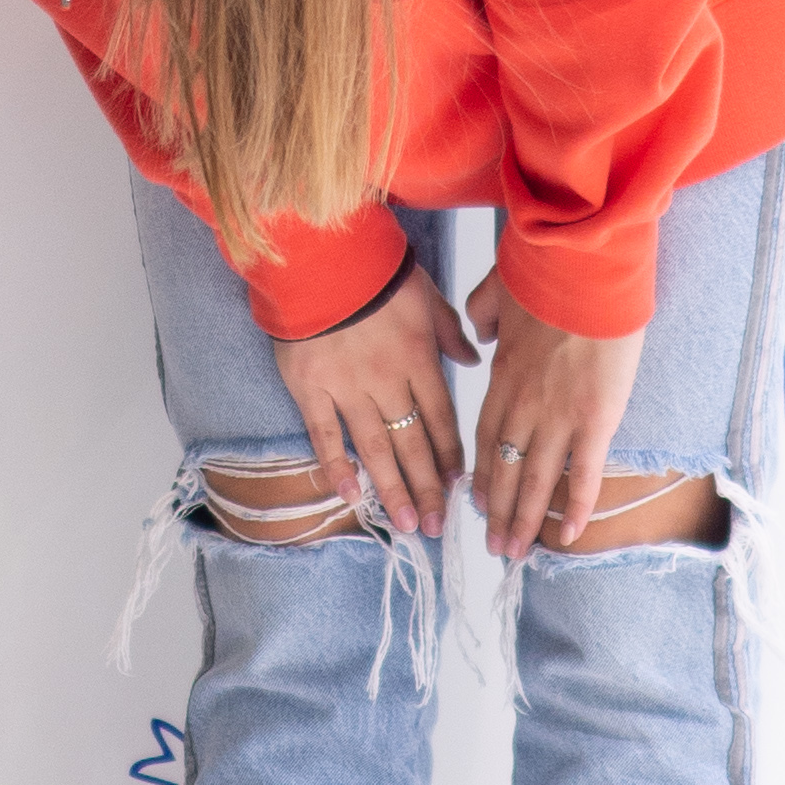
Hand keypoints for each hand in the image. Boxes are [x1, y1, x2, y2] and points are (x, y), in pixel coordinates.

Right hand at [267, 265, 476, 535]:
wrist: (319, 259)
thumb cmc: (375, 273)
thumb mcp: (426, 294)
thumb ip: (450, 330)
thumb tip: (475, 357)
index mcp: (418, 359)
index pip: (442, 418)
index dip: (451, 453)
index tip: (460, 484)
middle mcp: (387, 382)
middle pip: (414, 443)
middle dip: (429, 487)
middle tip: (438, 526)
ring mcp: (347, 389)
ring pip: (376, 448)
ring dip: (393, 489)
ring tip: (406, 523)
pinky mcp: (310, 389)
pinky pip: (325, 436)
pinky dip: (338, 467)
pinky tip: (351, 496)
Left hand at [463, 272, 647, 562]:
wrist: (583, 271)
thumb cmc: (547, 275)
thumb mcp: (497, 291)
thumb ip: (481, 314)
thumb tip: (478, 329)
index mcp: (501, 378)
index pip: (483, 437)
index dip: (479, 473)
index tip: (475, 500)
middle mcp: (523, 405)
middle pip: (502, 468)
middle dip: (496, 510)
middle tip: (492, 545)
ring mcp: (558, 416)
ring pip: (534, 480)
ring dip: (524, 521)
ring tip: (515, 553)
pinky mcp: (595, 419)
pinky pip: (582, 473)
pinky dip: (574, 507)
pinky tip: (567, 536)